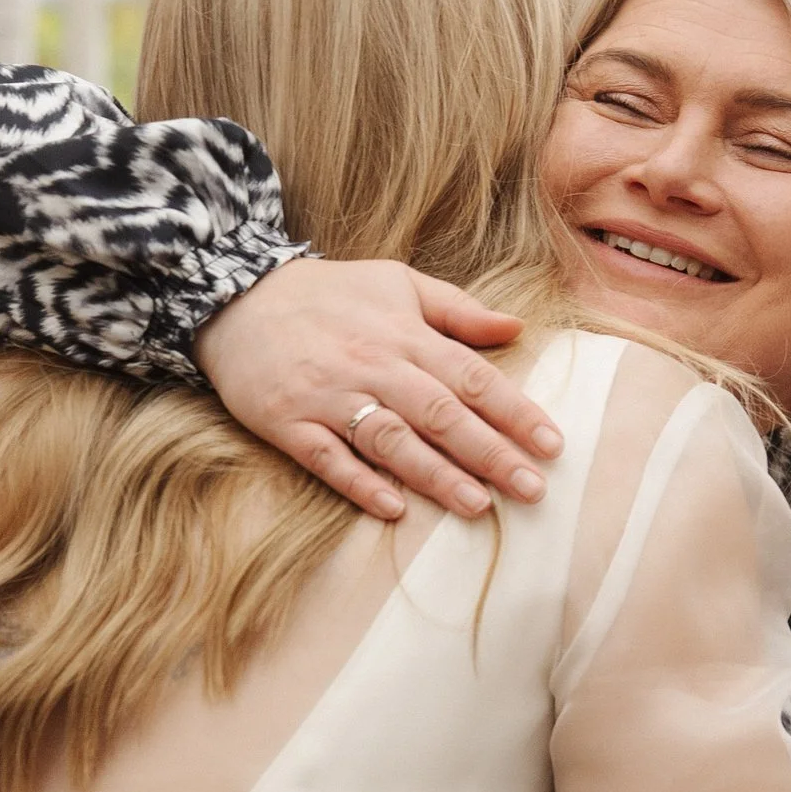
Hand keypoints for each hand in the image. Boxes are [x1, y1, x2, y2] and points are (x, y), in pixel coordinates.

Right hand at [195, 260, 563, 522]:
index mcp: (404, 334)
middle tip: (533, 490)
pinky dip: (360, 483)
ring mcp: (328, 396)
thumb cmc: (330, 294)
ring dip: (436, 475)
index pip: (472, 377)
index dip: (515, 412)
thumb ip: (458, 310)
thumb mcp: (398, 283)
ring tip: (479, 506)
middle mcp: (372, 366)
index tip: (553, 445)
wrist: (237, 295)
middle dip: (491, 453)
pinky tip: (393, 508)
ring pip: (390, 440)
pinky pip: (328, 458)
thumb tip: (518, 328)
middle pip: (441, 414)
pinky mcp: (287, 422)